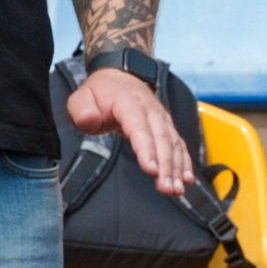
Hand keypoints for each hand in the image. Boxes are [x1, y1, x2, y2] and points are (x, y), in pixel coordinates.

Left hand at [64, 62, 195, 196]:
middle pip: (161, 137)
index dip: (146, 148)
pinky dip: (184, 162)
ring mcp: (160, 117)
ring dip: (177, 167)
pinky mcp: (166, 126)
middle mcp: (149, 109)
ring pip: (172, 143)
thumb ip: (82, 110)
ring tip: (176, 190)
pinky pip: (178, 144)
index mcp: (127, 103)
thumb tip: (89, 120)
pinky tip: (186, 179)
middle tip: (167, 188)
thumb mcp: (80, 98)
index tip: (151, 169)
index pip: (138, 126)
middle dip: (166, 165)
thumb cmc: (99, 93)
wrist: (118, 77)